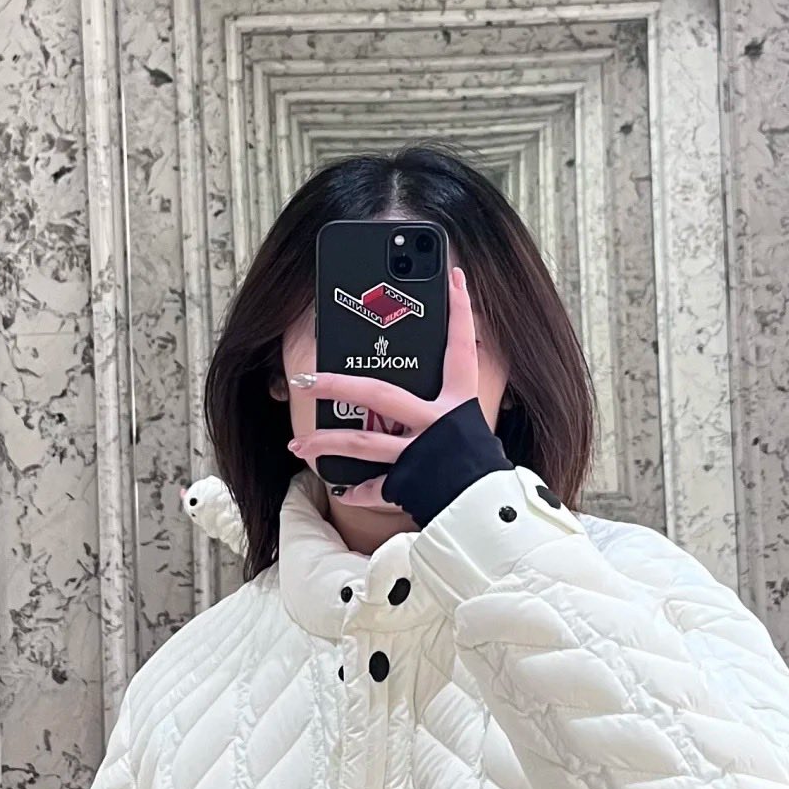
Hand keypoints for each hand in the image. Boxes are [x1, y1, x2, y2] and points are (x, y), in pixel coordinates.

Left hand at [286, 265, 508, 507]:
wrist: (489, 511)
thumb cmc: (480, 465)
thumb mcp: (472, 422)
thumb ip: (453, 394)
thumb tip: (459, 360)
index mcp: (459, 402)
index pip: (462, 349)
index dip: (461, 312)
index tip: (453, 277)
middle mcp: (437, 423)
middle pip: (379, 394)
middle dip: (337, 384)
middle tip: (306, 377)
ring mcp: (420, 454)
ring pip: (363, 443)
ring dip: (326, 443)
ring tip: (299, 444)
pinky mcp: (410, 484)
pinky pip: (376, 487)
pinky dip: (357, 490)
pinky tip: (340, 486)